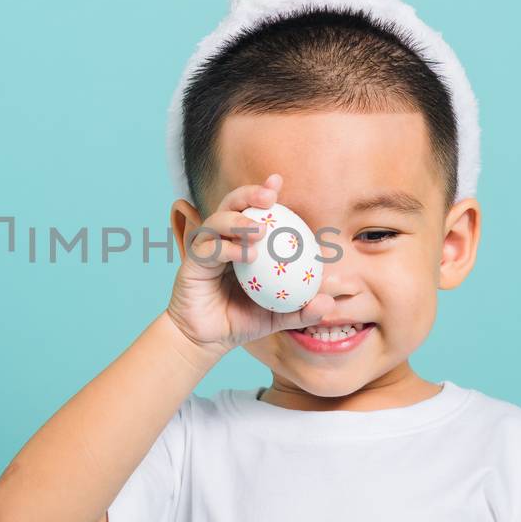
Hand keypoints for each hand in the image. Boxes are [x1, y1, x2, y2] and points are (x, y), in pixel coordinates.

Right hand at [165, 173, 335, 357]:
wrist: (206, 341)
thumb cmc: (241, 321)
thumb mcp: (278, 316)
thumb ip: (302, 309)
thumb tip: (328, 302)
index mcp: (241, 242)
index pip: (253, 211)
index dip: (264, 192)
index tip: (278, 180)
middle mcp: (221, 239)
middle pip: (231, 204)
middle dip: (249, 194)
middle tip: (269, 196)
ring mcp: (205, 249)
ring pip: (216, 221)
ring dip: (238, 221)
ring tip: (259, 229)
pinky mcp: (192, 264)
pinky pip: (208, 249)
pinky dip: (227, 247)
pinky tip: (247, 255)